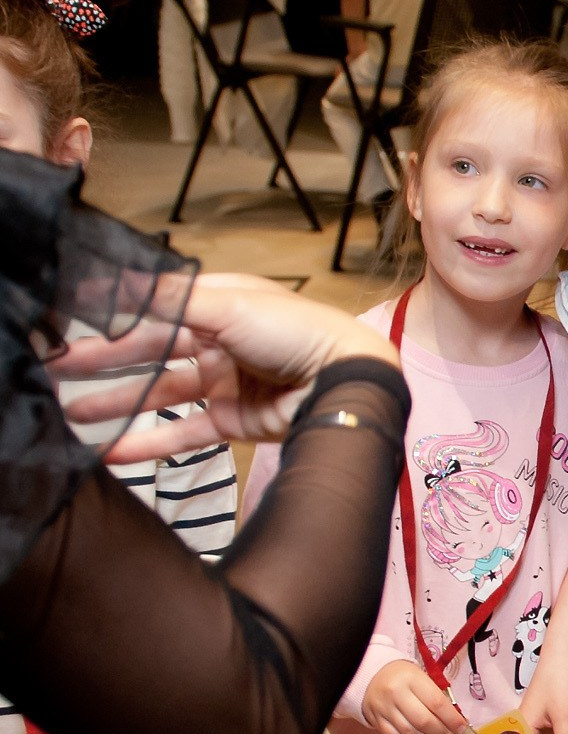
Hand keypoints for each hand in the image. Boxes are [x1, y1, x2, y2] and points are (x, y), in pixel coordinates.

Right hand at [60, 275, 400, 459]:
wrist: (344, 383)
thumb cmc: (298, 331)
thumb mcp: (230, 304)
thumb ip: (173, 298)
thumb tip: (123, 281)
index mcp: (220, 303)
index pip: (155, 306)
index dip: (115, 313)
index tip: (70, 316)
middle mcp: (220, 340)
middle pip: (150, 351)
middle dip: (103, 361)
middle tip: (57, 369)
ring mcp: (226, 381)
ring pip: (160, 393)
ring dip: (117, 403)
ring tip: (73, 413)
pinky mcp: (235, 419)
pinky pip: (185, 432)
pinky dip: (151, 443)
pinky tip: (114, 451)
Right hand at [361, 659, 468, 733]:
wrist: (372, 676)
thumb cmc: (404, 677)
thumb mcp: (422, 678)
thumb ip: (437, 697)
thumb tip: (457, 722)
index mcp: (411, 679)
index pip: (436, 702)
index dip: (452, 719)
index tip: (463, 728)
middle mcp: (396, 694)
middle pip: (423, 721)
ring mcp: (384, 709)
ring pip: (410, 733)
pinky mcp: (377, 721)